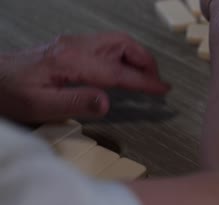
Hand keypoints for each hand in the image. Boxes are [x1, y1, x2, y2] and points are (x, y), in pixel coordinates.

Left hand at [0, 32, 169, 122]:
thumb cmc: (12, 94)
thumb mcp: (40, 106)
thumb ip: (75, 103)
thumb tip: (106, 102)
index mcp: (71, 61)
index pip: (117, 71)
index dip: (143, 82)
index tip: (162, 90)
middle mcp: (76, 46)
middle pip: (123, 44)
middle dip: (146, 62)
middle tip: (158, 83)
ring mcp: (74, 44)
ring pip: (117, 42)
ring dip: (137, 58)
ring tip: (147, 79)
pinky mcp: (72, 47)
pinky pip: (107, 46)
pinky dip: (124, 57)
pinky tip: (125, 72)